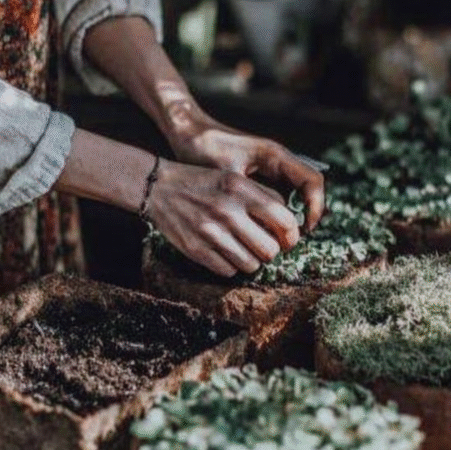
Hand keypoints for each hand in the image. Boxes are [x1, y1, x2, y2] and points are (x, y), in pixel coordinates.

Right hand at [146, 159, 301, 277]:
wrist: (160, 188)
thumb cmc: (203, 183)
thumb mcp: (233, 178)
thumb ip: (261, 197)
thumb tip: (288, 226)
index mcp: (240, 189)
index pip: (284, 220)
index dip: (291, 234)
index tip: (287, 237)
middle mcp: (228, 211)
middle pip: (270, 249)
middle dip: (271, 251)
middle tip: (264, 245)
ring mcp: (211, 232)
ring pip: (252, 265)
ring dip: (252, 260)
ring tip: (244, 249)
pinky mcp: (196, 250)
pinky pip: (229, 271)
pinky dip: (231, 265)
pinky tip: (225, 251)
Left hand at [168, 112, 325, 230]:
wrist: (188, 134)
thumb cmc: (205, 150)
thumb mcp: (227, 177)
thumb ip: (249, 199)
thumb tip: (266, 229)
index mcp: (276, 156)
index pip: (313, 181)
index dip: (315, 206)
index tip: (305, 229)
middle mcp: (279, 161)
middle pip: (309, 190)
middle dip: (305, 216)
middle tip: (290, 240)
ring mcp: (271, 168)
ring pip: (295, 195)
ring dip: (291, 217)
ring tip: (278, 239)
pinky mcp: (260, 176)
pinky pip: (278, 196)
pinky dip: (276, 214)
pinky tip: (262, 229)